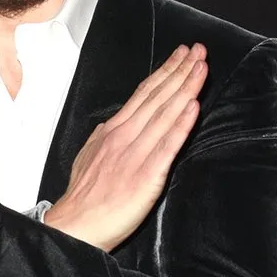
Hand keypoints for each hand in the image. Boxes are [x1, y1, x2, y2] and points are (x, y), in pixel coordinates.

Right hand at [44, 44, 207, 249]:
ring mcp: (136, 154)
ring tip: (201, 68)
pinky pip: (167, 145)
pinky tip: (193, 106)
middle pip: (157, 97)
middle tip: (198, 50)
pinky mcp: (147, 176)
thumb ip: (104, 138)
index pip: (144, 94)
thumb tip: (112, 124)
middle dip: (180, 71)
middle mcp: (125, 137)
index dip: (165, 72)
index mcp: (113, 131)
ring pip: (165, 114)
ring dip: (185, 88)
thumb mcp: (88, 155)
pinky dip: (181, 124)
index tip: (181, 56)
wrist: (76, 226)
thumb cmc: (83, 197)